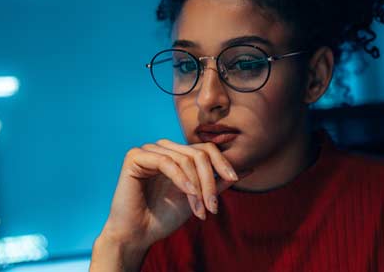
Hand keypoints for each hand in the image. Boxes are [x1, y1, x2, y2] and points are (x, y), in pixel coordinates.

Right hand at [91, 139, 250, 270]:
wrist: (139, 234)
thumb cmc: (165, 216)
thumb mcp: (198, 197)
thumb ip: (219, 182)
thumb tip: (248, 169)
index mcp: (176, 154)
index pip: (205, 149)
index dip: (222, 162)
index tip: (236, 179)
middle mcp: (163, 148)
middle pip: (198, 153)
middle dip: (210, 181)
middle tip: (213, 207)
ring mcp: (148, 150)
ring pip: (186, 158)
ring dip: (197, 186)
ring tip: (201, 209)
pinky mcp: (135, 157)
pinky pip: (167, 162)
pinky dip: (182, 179)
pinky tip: (189, 195)